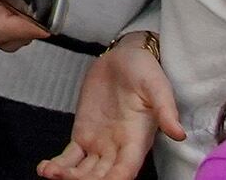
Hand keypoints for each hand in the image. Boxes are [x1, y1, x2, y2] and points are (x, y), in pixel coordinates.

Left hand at [42, 31, 182, 179]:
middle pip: (103, 176)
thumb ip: (166, 109)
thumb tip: (179, 133)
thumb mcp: (158, 87)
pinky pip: (71, 157)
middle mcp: (118, 149)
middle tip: (66, 178)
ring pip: (85, 171)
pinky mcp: (83, 135)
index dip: (115, 179)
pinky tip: (46, 169)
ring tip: (50, 173)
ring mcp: (99, 144)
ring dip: (69, 177)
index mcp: (137, 140)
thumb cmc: (145, 71)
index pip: (126, 169)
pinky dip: (59, 166)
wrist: (124, 57)